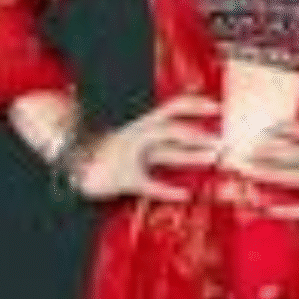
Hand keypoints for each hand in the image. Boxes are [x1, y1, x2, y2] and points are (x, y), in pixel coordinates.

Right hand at [69, 93, 222, 203]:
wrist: (78, 161)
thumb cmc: (113, 150)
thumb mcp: (138, 137)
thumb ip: (162, 138)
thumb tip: (194, 142)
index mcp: (146, 123)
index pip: (175, 106)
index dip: (197, 104)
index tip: (218, 107)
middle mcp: (141, 134)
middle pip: (173, 129)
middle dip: (198, 134)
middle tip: (220, 141)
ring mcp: (132, 156)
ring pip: (165, 152)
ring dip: (190, 156)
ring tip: (211, 160)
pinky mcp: (125, 178)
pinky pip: (149, 184)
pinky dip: (167, 190)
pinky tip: (184, 194)